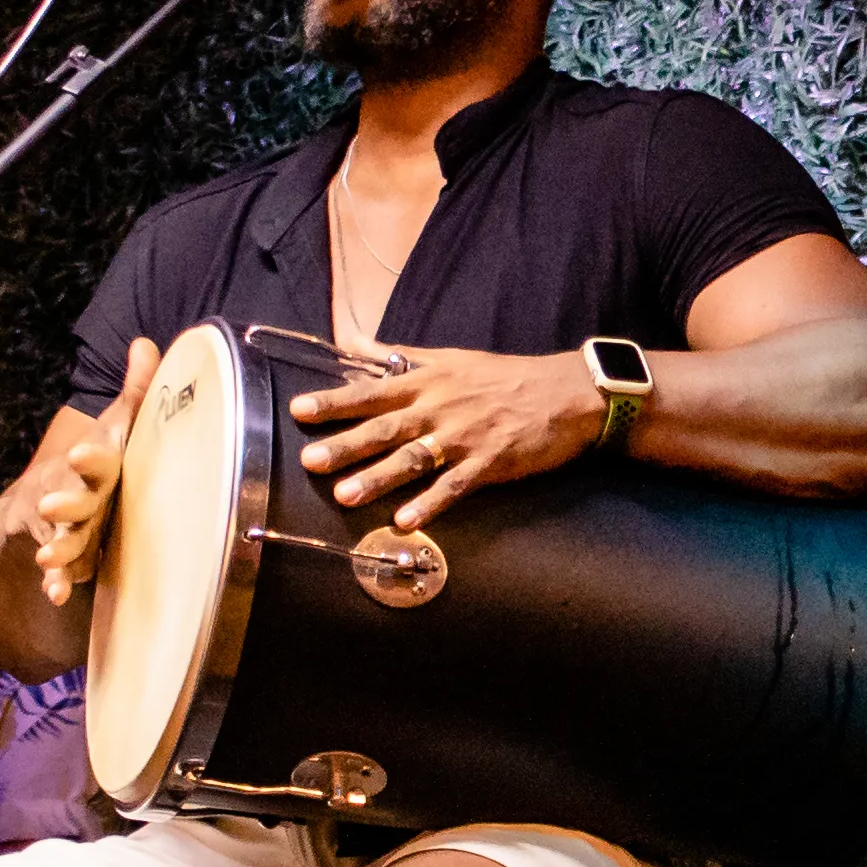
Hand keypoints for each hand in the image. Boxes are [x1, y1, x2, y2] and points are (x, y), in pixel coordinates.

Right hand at [29, 336, 158, 604]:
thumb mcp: (114, 427)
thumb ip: (135, 392)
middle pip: (66, 496)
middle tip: (52, 506)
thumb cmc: (94, 460)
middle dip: (62, 501)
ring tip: (50, 559)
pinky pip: (54, 569)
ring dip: (55, 546)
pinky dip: (55, 582)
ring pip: (57, 534)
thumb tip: (145, 343)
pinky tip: (56, 595)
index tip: (82, 453)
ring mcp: (58, 522)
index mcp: (92, 461)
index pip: (92, 456)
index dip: (88, 456)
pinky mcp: (55, 550)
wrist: (39, 498)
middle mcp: (69, 489)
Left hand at [293, 341, 605, 530]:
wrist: (565, 393)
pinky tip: (406, 521)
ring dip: (379, 478)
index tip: (301, 410)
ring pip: (414, 460)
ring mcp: (465, 437)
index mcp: (429, 382)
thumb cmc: (505, 376)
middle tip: (310, 461)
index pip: (372, 391)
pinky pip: (455, 487)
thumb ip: (401, 358)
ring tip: (346, 496)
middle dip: (346, 444)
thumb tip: (357, 344)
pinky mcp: (490, 463)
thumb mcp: (451, 358)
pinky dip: (430, 504)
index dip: (335, 401)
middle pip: (386, 428)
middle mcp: (441, 408)